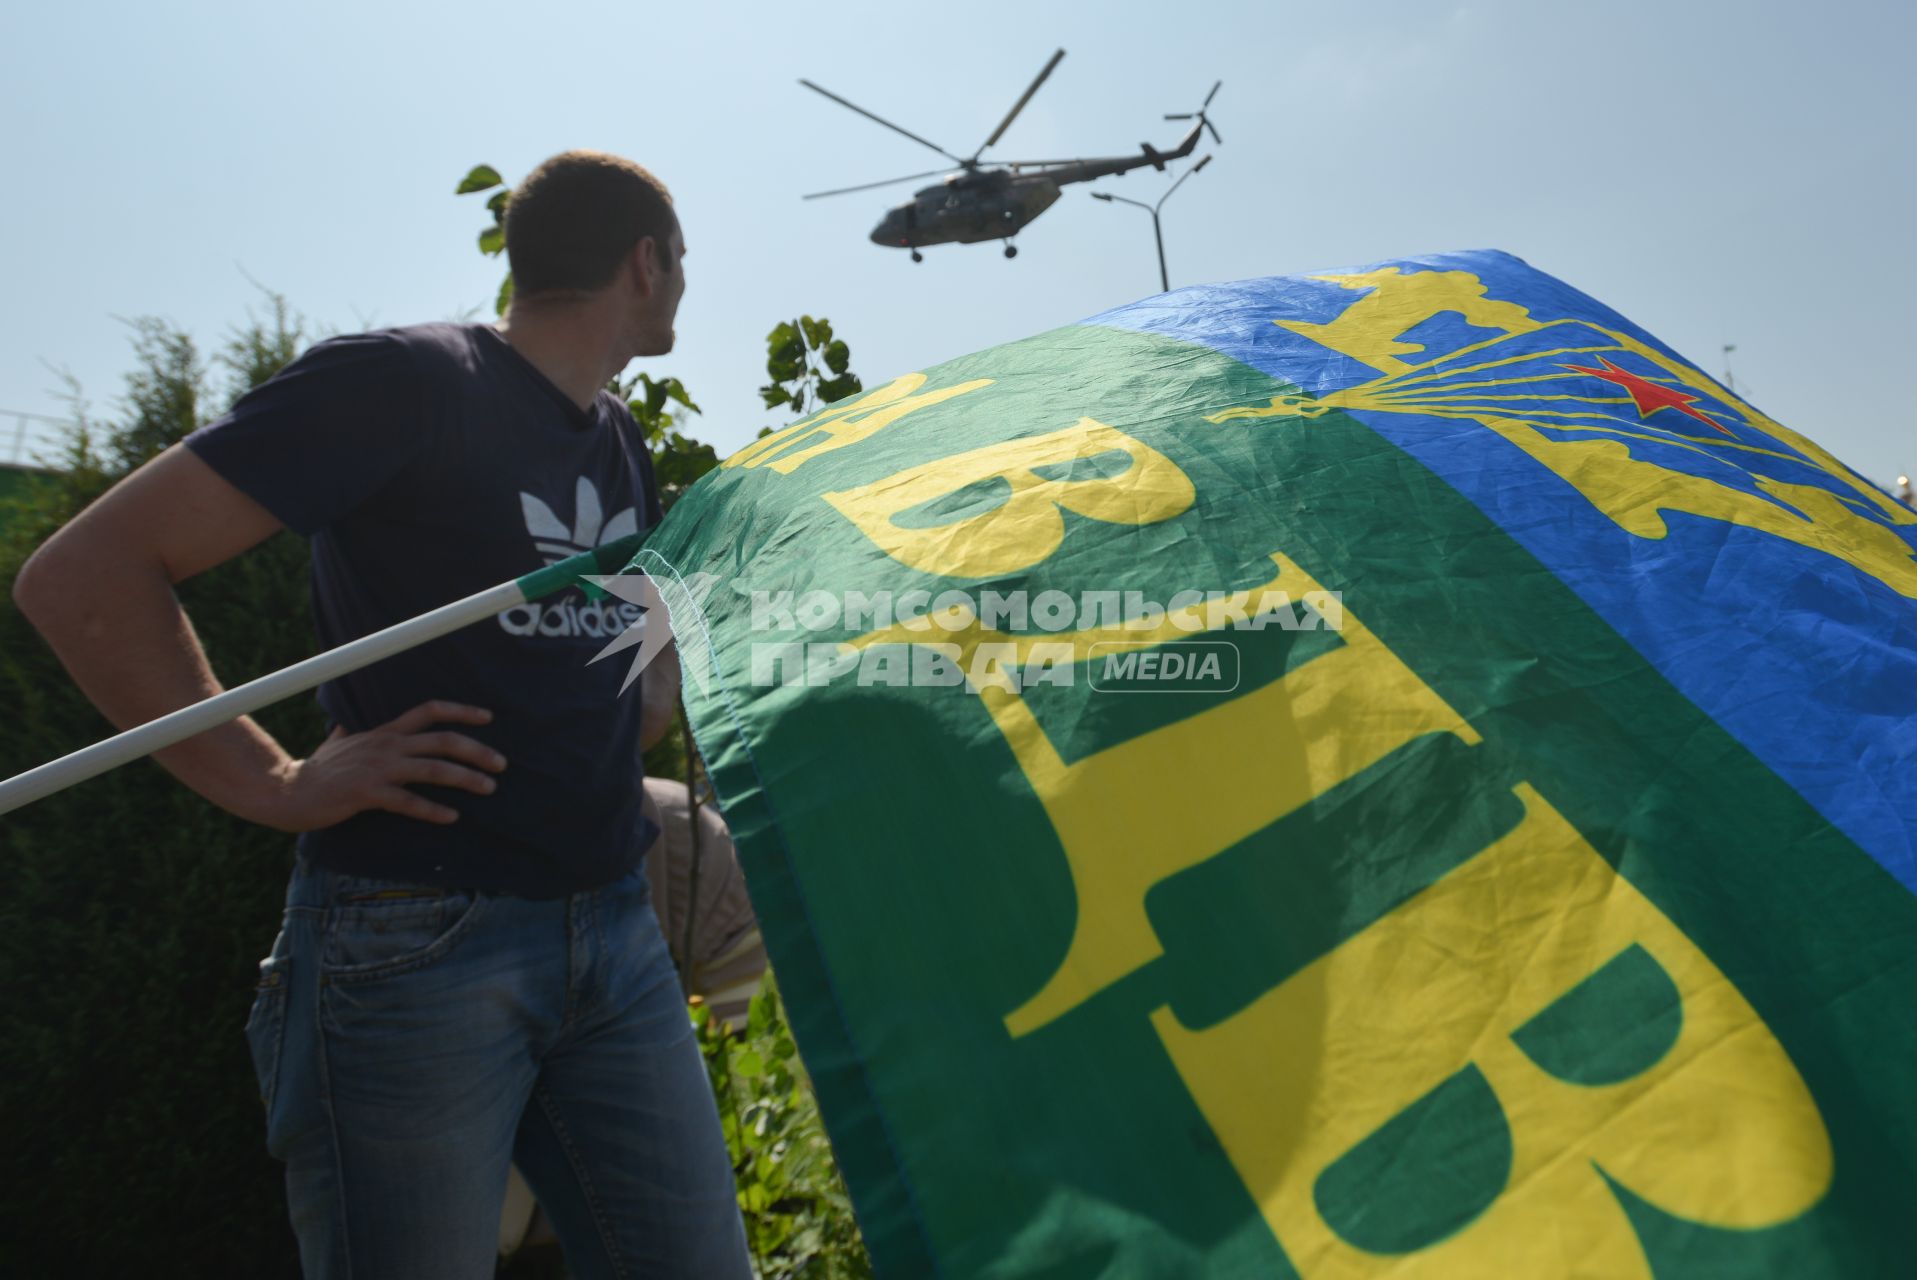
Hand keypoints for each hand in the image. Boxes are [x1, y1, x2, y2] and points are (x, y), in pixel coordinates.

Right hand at [257, 701, 506, 831]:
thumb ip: (350, 733)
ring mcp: (377, 768)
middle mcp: (386, 745)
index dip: (461, 711)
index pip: (429, 711)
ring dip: (465, 778)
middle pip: (442, 740)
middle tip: (502, 764)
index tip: (489, 717)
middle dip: (477, 750)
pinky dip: (432, 809)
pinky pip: (408, 801)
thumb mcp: (338, 743)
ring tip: (489, 788)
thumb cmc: (317, 770)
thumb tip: (346, 724)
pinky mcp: (367, 793)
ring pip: (432, 768)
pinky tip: (452, 816)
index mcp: (384, 732)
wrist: (287, 791)